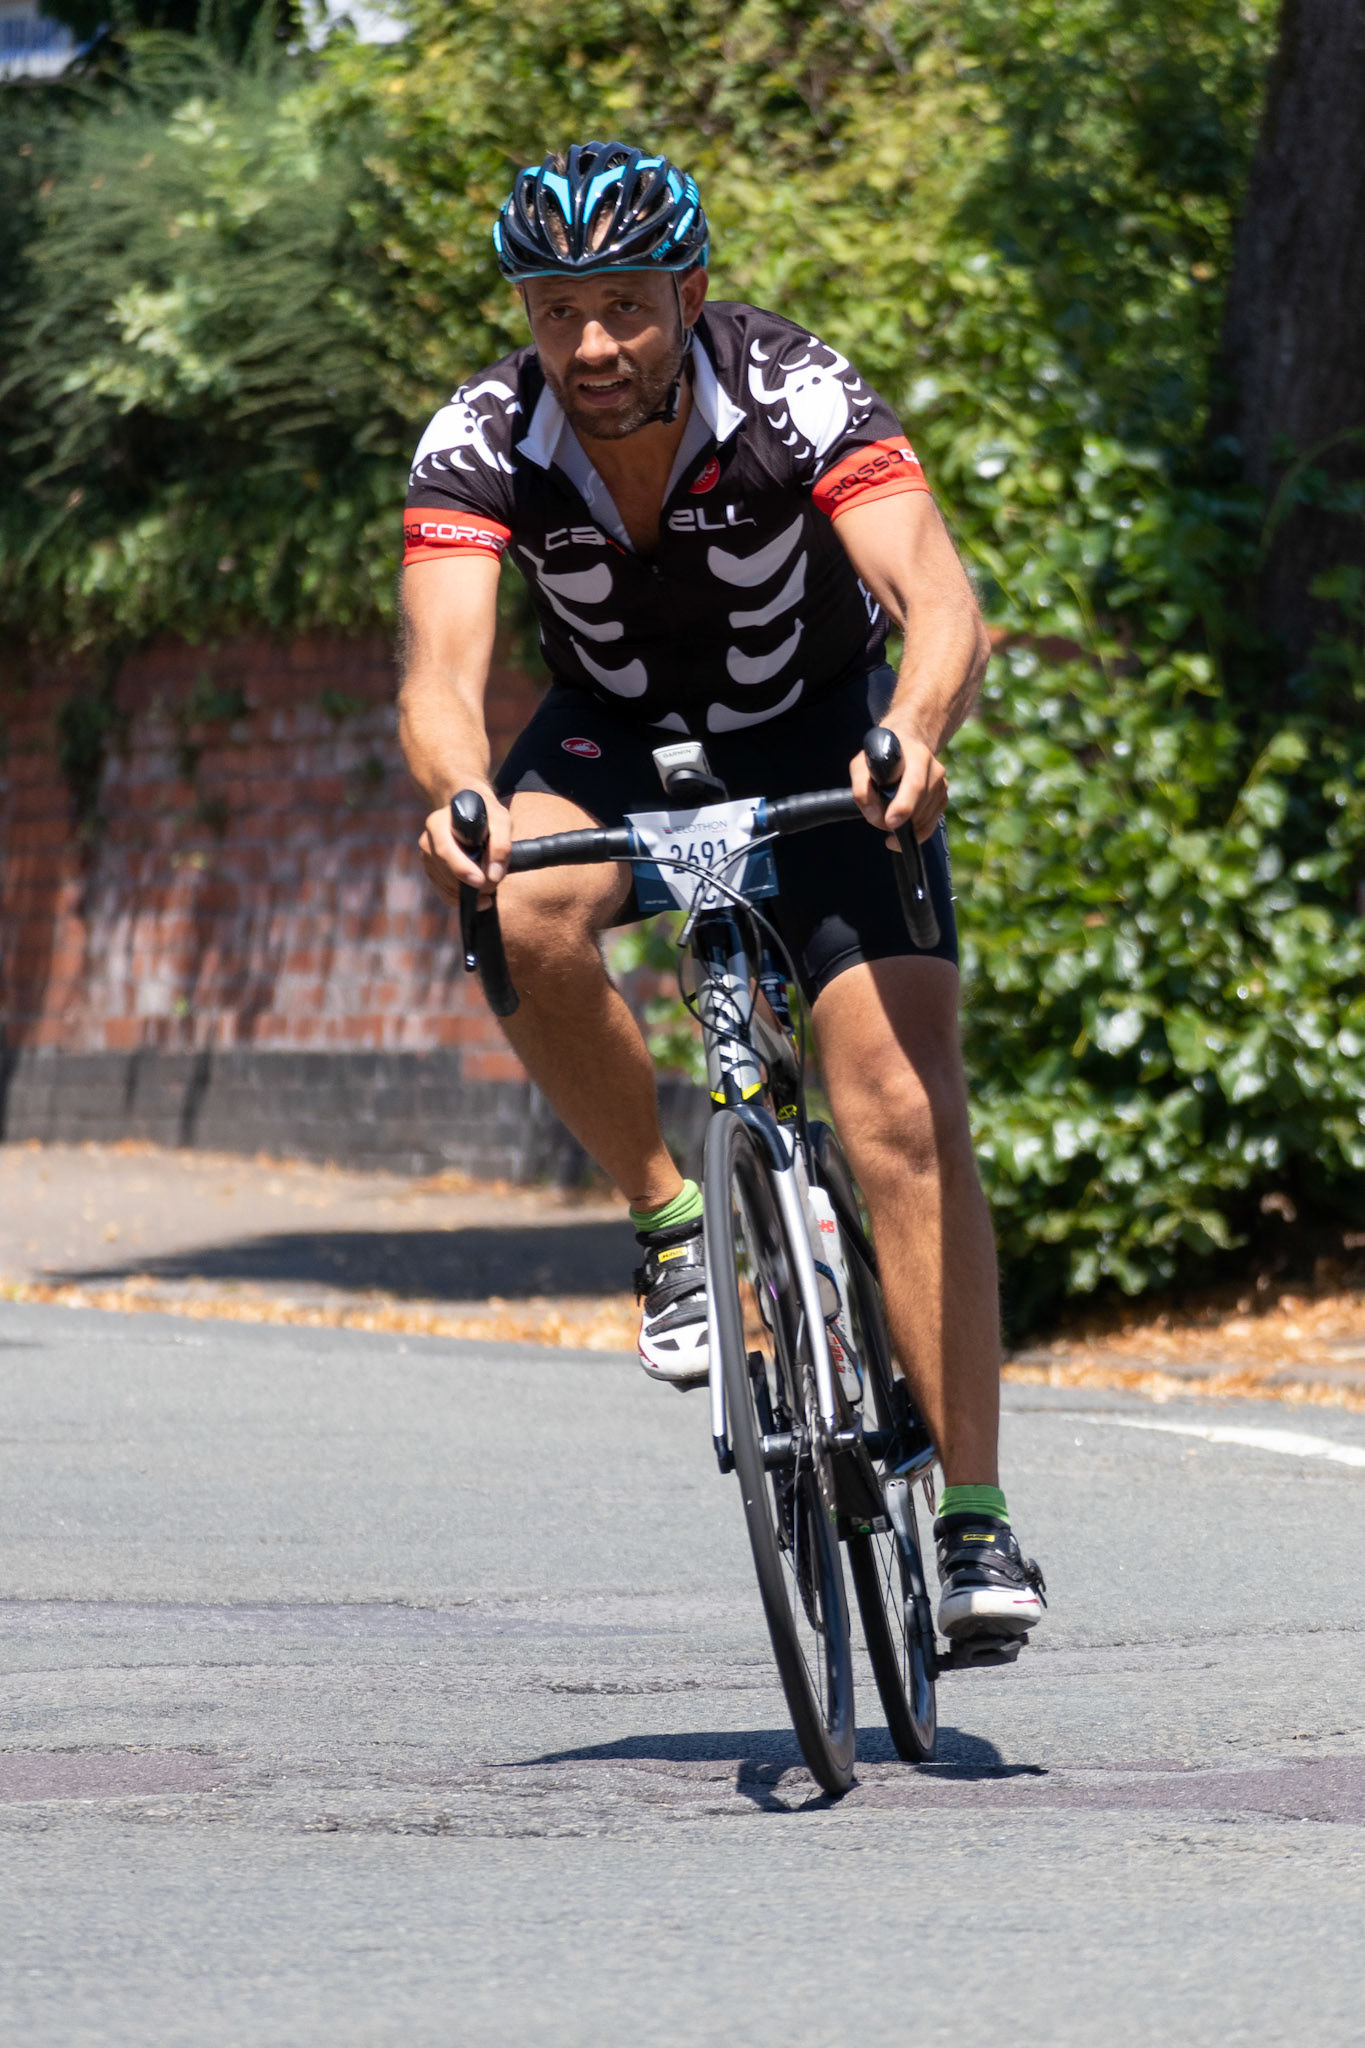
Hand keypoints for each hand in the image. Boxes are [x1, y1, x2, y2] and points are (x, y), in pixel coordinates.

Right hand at [418, 785, 512, 908]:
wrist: (470, 809)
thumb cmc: (486, 813)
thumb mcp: (500, 819)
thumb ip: (501, 844)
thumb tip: (494, 875)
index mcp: (437, 823)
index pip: (445, 850)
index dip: (462, 868)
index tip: (480, 881)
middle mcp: (427, 841)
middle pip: (446, 872)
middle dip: (471, 884)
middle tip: (494, 885)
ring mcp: (427, 858)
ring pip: (446, 886)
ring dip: (469, 892)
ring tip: (490, 884)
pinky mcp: (432, 871)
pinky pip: (445, 892)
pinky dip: (463, 898)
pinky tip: (480, 898)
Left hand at [850, 727, 947, 845]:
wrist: (905, 747)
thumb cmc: (881, 758)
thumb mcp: (861, 764)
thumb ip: (862, 788)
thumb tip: (875, 814)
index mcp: (918, 755)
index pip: (915, 784)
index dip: (903, 806)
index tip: (890, 822)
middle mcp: (935, 770)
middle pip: (919, 807)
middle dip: (900, 821)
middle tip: (883, 824)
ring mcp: (941, 785)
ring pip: (924, 819)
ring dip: (905, 826)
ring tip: (888, 817)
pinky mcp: (942, 799)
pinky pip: (930, 825)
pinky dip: (914, 832)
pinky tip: (900, 829)